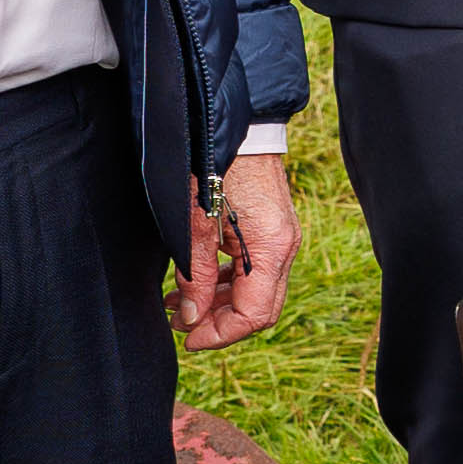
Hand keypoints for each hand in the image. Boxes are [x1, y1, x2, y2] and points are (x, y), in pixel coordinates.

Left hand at [173, 150, 300, 349]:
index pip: (254, 315)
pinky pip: (253, 269)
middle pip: (259, 308)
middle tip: (180, 324)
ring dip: (219, 303)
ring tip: (178, 305)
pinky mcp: (270, 229)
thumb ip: (196, 277)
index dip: (220, 334)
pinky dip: (226, 282)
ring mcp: (281, 238)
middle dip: (219, 323)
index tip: (188, 338)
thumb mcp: (195, 227)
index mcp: (271, 250)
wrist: (232, 125)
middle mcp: (284, 247)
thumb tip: (192, 317)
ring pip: (255, 290)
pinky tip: (196, 283)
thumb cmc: (213, 169)